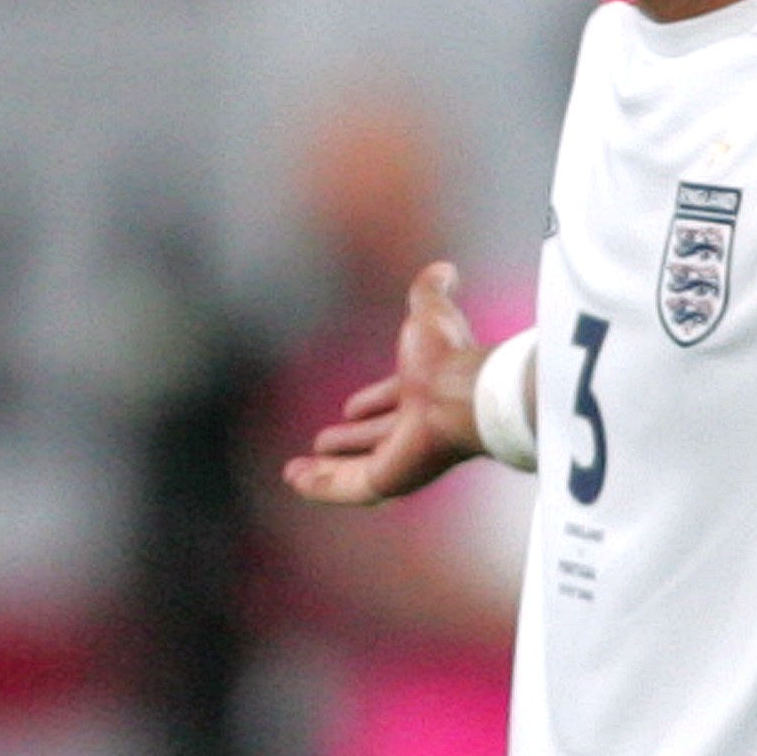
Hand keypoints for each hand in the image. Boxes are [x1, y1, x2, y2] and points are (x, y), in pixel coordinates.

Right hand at [284, 258, 491, 508]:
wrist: (461, 396)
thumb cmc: (449, 359)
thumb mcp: (429, 316)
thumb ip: (430, 292)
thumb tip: (444, 267)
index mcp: (423, 395)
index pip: (392, 404)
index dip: (371, 403)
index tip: (350, 406)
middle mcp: (413, 430)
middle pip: (375, 440)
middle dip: (350, 440)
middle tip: (324, 439)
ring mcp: (400, 459)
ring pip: (355, 469)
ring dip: (325, 470)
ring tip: (294, 470)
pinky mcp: (386, 480)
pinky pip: (345, 488)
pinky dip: (319, 486)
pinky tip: (295, 480)